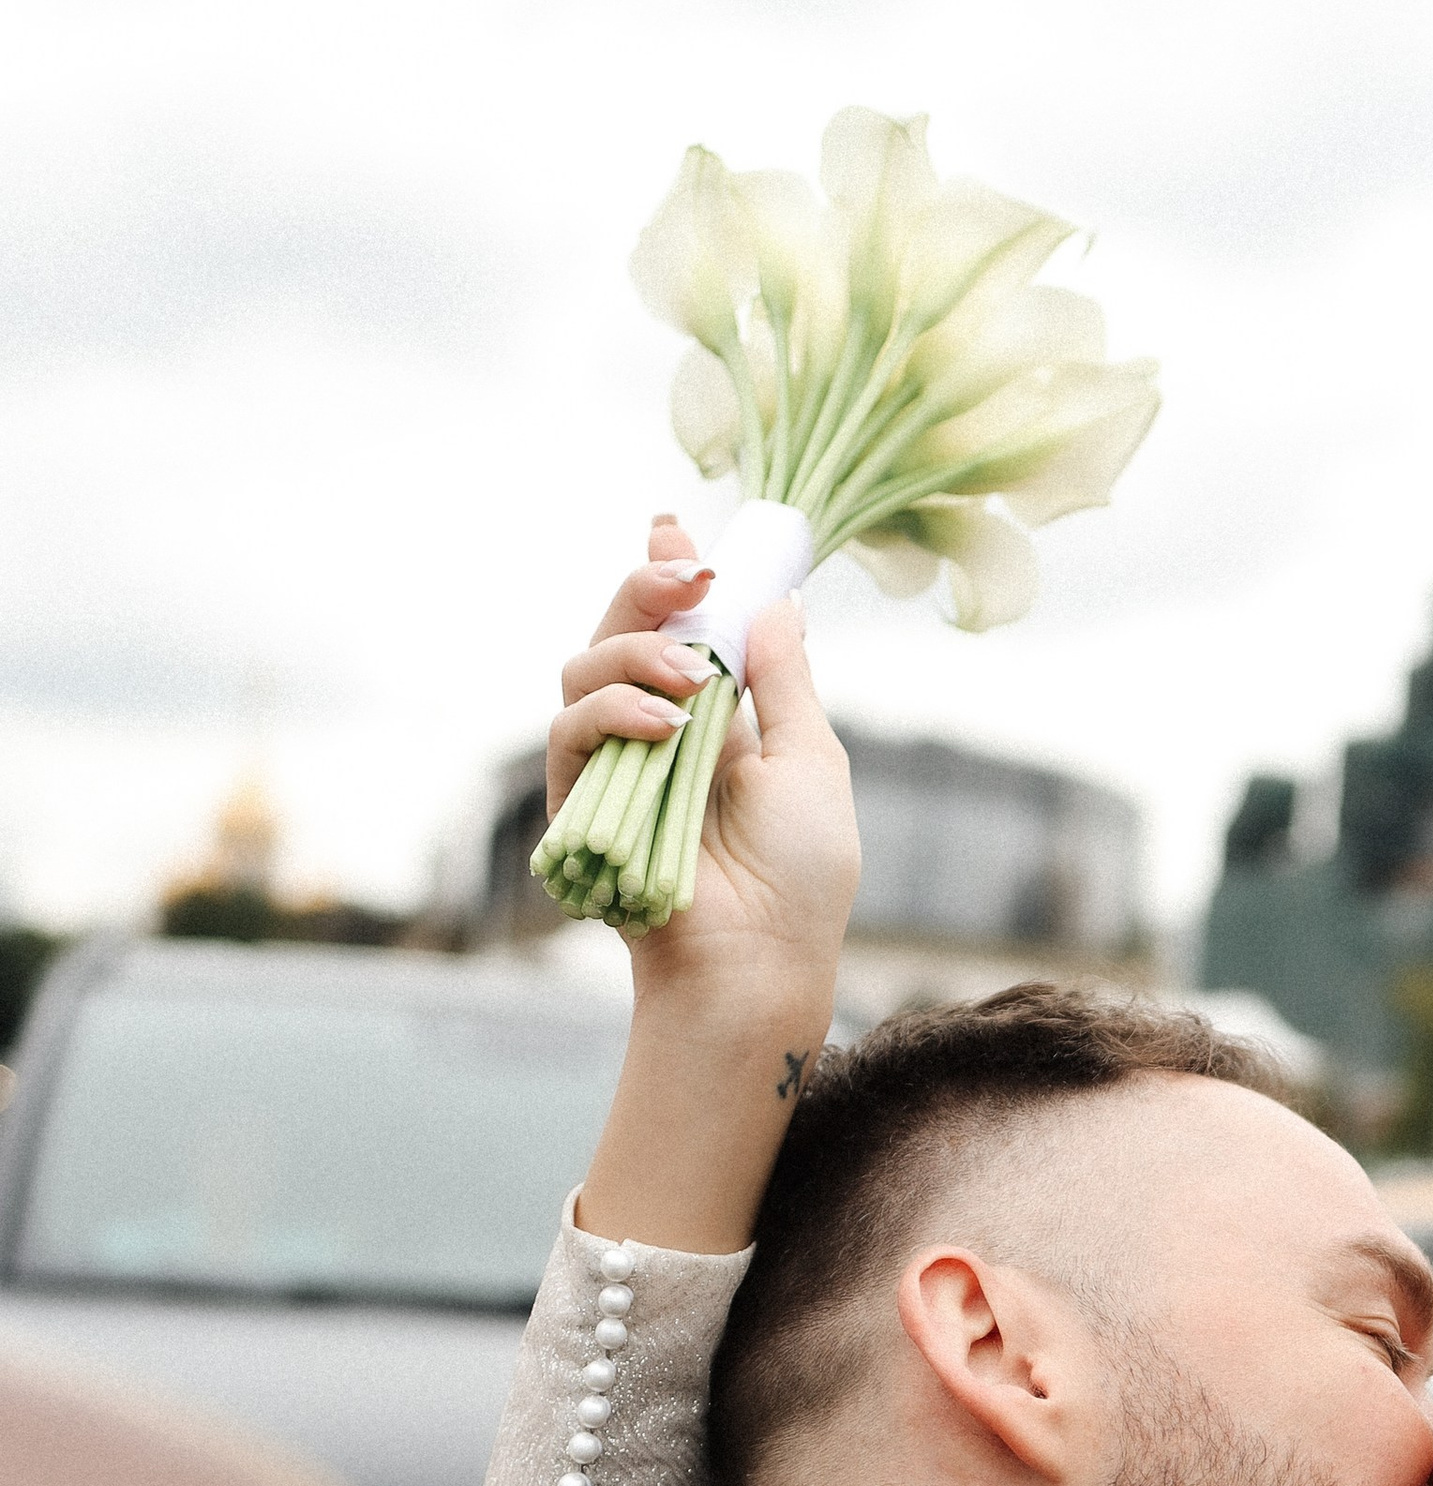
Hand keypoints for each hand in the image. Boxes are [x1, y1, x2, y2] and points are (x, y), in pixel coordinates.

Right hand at [557, 520, 863, 1252]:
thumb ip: (784, 679)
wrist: (759, 961)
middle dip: (645, 588)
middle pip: (621, 630)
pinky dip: (612, 713)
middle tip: (686, 571)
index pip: (678, 627)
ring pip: (584, 668)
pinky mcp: (579, 805)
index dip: (669, 573)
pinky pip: (568, 732)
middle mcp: (657, 734)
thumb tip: (774, 599)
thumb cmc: (800, 878)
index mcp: (716, 719)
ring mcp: (614, 767)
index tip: (675, 524)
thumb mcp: (813, 758)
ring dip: (635, 653)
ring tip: (690, 678)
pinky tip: (662, 724)